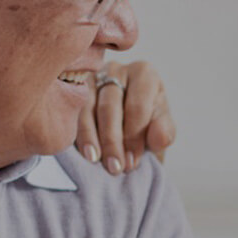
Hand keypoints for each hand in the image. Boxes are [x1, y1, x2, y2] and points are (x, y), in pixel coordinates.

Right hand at [77, 60, 174, 174]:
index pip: (137, 106)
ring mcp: (92, 77)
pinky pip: (72, 112)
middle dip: (113, 140)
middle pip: (111, 106)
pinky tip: (84, 152)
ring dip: (92, 138)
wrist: (128, 126)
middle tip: (115, 167)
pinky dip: (78, 134)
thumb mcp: (161, 129)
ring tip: (96, 161)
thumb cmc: (146, 124)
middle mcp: (117, 69)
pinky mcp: (73, 90)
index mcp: (144, 73)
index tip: (132, 162)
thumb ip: (164, 132)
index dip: (134, 136)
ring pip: (88, 108)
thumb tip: (159, 138)